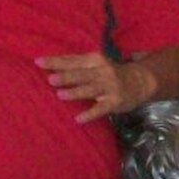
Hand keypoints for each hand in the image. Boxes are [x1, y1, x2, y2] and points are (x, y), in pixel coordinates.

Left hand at [35, 52, 155, 123]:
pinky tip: (78, 119)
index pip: (72, 60)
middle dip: (65, 76)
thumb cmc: (109, 72)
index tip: (38, 62)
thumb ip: (76, 65)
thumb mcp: (95, 63)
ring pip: (90, 89)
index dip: (55, 61)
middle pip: (80, 74)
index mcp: (94, 59)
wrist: (140, 81)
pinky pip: (101, 109)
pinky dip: (90, 114)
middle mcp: (102, 71)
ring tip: (59, 95)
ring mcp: (109, 87)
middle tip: (50, 79)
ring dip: (75, 92)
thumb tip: (51, 66)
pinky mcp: (115, 102)